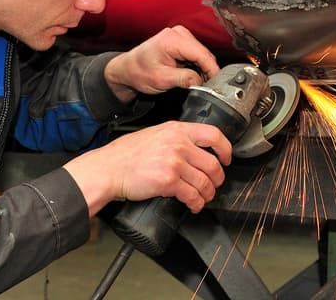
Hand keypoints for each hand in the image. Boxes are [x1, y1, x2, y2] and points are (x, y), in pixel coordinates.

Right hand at [63, 121, 232, 215]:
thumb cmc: (126, 154)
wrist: (108, 168)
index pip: (214, 135)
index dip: (225, 149)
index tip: (226, 158)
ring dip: (208, 193)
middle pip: (212, 163)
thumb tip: (195, 148)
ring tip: (205, 197)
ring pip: (204, 181)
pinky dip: (197, 203)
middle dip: (218, 178)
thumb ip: (177, 137)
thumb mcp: (155, 134)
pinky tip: (195, 205)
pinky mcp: (168, 181)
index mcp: (177, 130)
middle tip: (215, 183)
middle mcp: (179, 143)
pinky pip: (192, 194)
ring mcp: (174, 162)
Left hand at [104, 26, 220, 101]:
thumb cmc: (138, 71)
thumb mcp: (162, 79)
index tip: (216, 83)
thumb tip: (201, 81)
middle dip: (207, 70)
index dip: (212, 70)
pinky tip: (193, 74)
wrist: (127, 69)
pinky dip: (197, 65)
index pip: (202, 54)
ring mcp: (180, 35)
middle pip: (204, 53)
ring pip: (202, 54)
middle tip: (207, 87)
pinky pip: (196, 53)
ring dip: (202, 68)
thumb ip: (184, 79)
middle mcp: (178, 33)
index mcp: (173, 39)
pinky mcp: (181, 40)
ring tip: (198, 82)